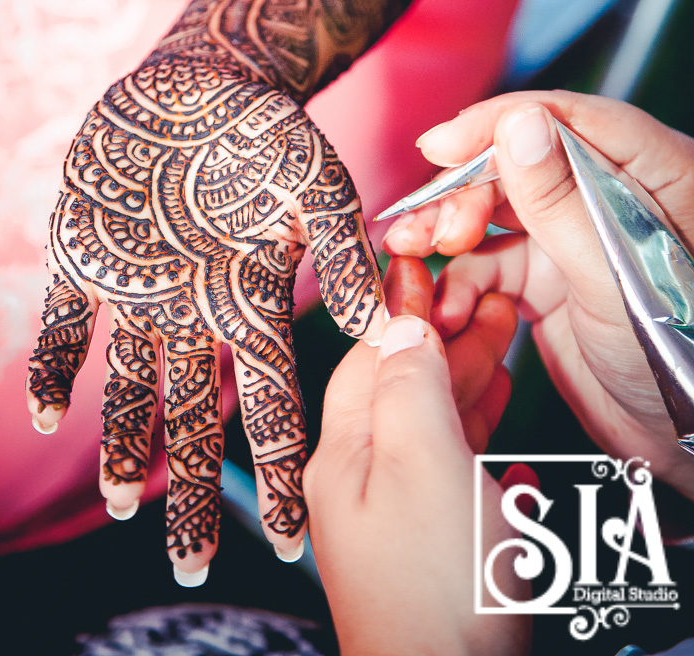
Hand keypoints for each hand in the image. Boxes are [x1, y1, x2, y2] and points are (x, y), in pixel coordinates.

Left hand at [26, 50, 384, 580]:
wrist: (200, 83)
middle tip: (186, 564)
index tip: (291, 538)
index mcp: (250, 303)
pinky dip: (55, 367)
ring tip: (121, 501)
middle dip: (192, 487)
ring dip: (125, 442)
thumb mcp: (317, 183)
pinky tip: (45, 411)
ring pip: (129, 386)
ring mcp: (138, 291)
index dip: (283, 471)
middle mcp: (194, 313)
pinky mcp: (85, 259)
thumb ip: (336, 248)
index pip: (273, 403)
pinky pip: (66, 326)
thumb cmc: (268, 130)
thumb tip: (376, 320)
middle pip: (197, 416)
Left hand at [304, 256, 526, 655]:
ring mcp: (397, 517)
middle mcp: (362, 480)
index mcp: (344, 452)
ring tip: (505, 344)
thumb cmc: (432, 585)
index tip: (426, 265)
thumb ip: (410, 385)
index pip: (369, 356)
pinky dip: (482, 447)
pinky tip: (508, 445)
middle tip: (492, 301)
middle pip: (405, 388)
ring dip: (471, 384)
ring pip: (434, 430)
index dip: (401, 308)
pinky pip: (456, 479)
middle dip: (448, 340)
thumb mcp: (421, 462)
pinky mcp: (433, 550)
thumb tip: (402, 322)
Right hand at [384, 91, 693, 499]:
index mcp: (654, 172)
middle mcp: (610, 194)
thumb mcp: (615, 275)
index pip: (568, 118)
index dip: (498, 124)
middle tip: (425, 224)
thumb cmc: (685, 361)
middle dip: (462, 190)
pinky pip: (491, 263)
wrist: (685, 444)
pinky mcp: (549, 279)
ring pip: (495, 210)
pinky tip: (444, 304)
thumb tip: (519, 123)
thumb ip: (563, 200)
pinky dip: (459, 280)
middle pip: (519, 161)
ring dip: (447, 230)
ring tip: (409, 250)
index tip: (442, 145)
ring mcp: (576, 236)